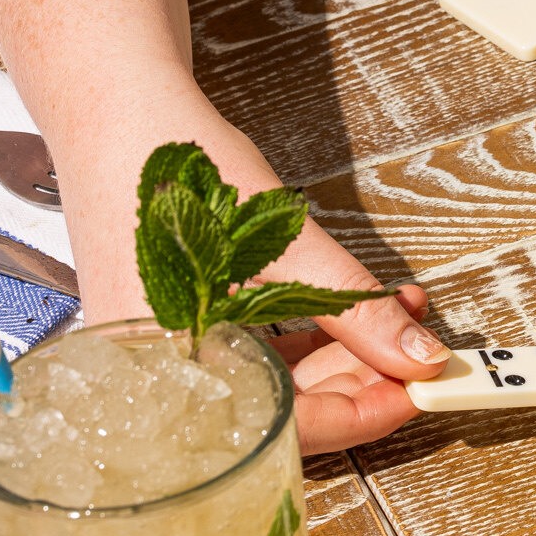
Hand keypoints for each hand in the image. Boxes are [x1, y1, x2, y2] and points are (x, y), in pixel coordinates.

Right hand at [60, 101, 444, 451]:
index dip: (364, 416)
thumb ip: (357, 310)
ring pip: (270, 384)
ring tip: (393, 319)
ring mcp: (162, 356)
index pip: (284, 431)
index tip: (419, 393)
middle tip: (416, 353)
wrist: (117, 104)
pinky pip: (248, 355)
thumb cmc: (175, 165)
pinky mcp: (174, 329)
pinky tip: (350, 314)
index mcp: (168, 372)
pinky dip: (303, 338)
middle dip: (359, 379)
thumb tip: (418, 359)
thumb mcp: (287, 245)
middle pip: (278, 414)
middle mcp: (155, 378)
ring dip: (338, 355)